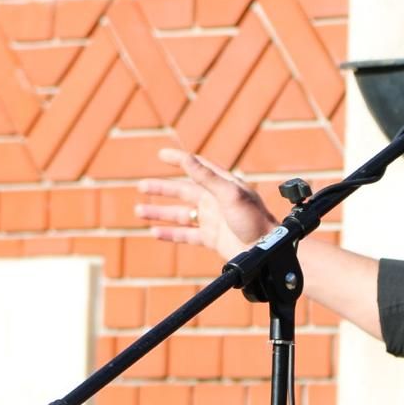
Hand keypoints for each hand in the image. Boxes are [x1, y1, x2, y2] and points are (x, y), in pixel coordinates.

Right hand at [136, 148, 277, 259]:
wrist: (264, 249)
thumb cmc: (253, 219)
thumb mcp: (229, 194)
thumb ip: (207, 177)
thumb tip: (187, 158)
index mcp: (223, 185)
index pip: (198, 167)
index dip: (180, 160)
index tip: (161, 154)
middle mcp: (216, 201)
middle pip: (184, 191)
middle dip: (162, 188)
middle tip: (141, 185)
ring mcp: (213, 220)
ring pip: (180, 214)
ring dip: (160, 211)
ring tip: (139, 210)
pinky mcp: (211, 238)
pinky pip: (186, 234)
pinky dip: (170, 233)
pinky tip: (155, 232)